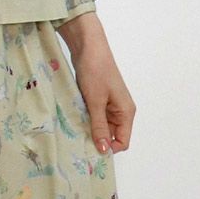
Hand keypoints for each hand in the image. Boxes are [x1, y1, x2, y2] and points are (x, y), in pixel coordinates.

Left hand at [56, 11, 134, 153]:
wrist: (88, 47)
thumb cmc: (96, 71)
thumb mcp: (96, 102)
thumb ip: (99, 127)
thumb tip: (103, 150)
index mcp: (126, 112)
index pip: (122, 142)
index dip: (109, 149)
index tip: (90, 151)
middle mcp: (120, 111)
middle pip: (111, 136)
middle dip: (97, 140)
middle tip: (78, 143)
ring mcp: (109, 105)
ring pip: (100, 126)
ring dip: (89, 129)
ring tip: (74, 131)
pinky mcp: (98, 99)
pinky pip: (94, 116)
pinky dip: (85, 119)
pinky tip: (74, 120)